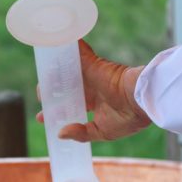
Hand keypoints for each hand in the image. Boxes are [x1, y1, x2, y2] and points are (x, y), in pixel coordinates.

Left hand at [36, 40, 150, 141]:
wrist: (140, 100)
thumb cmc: (126, 119)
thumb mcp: (102, 132)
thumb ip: (81, 133)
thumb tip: (61, 133)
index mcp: (95, 104)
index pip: (72, 106)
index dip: (56, 111)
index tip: (42, 117)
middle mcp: (91, 89)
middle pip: (66, 88)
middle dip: (51, 93)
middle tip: (42, 99)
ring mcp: (90, 75)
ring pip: (66, 72)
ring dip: (53, 74)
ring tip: (42, 82)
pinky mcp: (91, 63)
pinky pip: (75, 52)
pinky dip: (65, 47)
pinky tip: (51, 47)